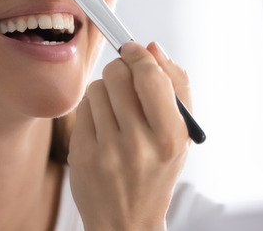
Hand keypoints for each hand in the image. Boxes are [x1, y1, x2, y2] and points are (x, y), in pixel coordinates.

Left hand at [68, 41, 191, 230]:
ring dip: (106, 90)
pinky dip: (92, 109)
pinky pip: (82, 108)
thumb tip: (152, 48)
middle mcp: (138, 144)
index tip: (134, 49)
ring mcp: (106, 151)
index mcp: (170, 137)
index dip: (139, 55)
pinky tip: (103, 127)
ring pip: (96, 88)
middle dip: (121, 69)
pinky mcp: (81, 154)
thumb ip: (175, 86)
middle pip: (118, 74)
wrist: (127, 221)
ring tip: (116, 111)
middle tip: (125, 78)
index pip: (150, 77)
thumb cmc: (156, 170)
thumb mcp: (181, 133)